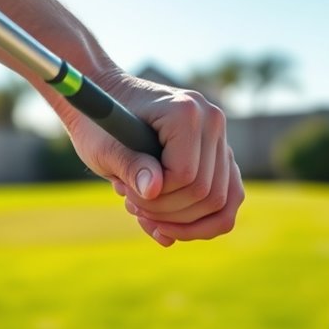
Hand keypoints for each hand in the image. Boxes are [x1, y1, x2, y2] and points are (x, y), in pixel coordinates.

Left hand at [63, 72, 243, 246]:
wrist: (106, 102)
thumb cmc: (100, 123)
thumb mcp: (105, 147)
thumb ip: (130, 167)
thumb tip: (154, 190)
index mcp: (186, 111)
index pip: (185, 175)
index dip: (155, 198)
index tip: (125, 192)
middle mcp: (212, 121)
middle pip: (206, 193)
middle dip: (166, 212)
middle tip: (131, 204)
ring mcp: (220, 139)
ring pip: (221, 202)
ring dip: (181, 221)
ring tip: (145, 213)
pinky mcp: (220, 156)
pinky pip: (228, 200)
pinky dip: (201, 223)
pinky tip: (168, 227)